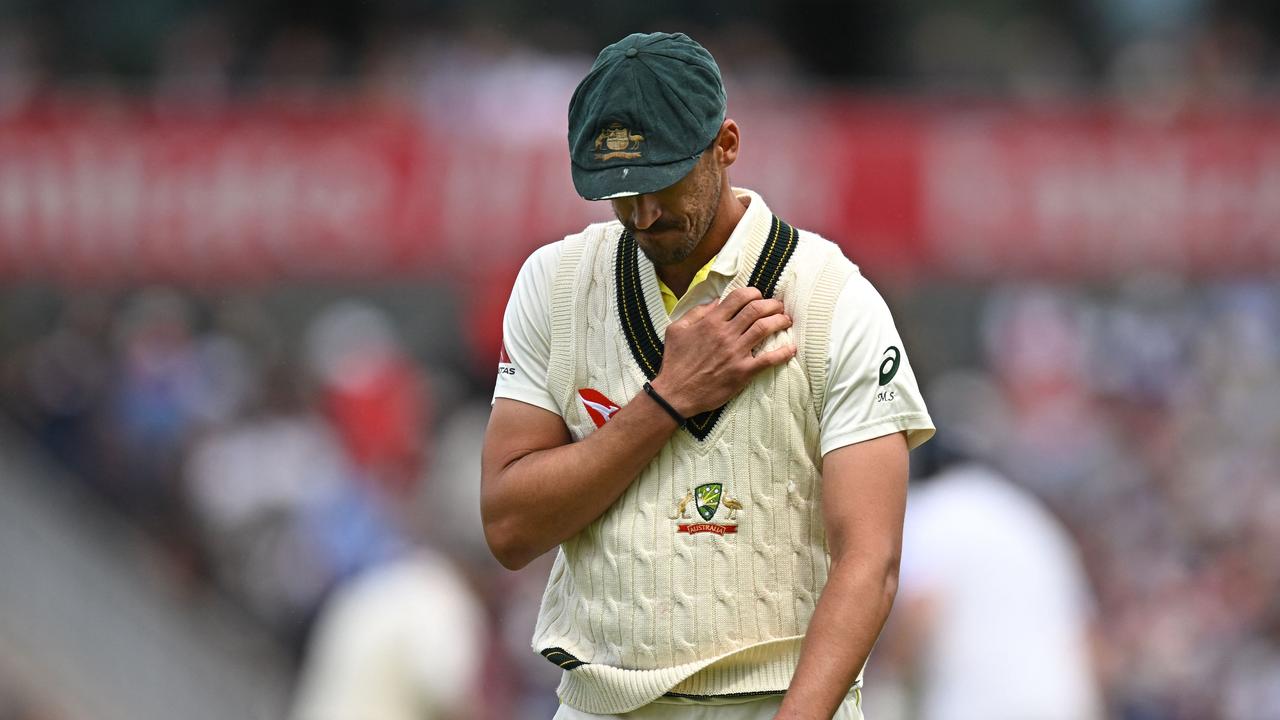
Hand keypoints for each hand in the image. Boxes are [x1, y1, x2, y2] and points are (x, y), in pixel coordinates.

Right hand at [650, 286, 795, 416]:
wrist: (675, 394)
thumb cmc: (674, 362)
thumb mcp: (676, 330)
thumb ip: (696, 313)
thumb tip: (716, 302)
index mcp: (710, 322)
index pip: (739, 298)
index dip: (754, 293)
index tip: (759, 297)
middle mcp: (725, 334)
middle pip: (756, 310)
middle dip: (772, 304)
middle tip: (779, 306)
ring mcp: (735, 353)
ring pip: (765, 328)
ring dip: (780, 321)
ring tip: (786, 320)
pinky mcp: (742, 372)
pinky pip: (768, 359)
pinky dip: (783, 352)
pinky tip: (792, 348)